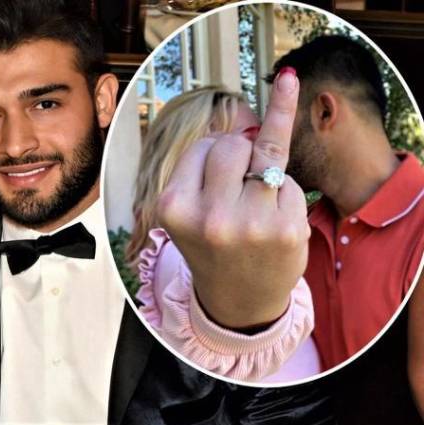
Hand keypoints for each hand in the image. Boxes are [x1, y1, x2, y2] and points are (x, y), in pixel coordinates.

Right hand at [157, 69, 308, 328]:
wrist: (238, 302)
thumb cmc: (213, 245)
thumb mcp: (190, 208)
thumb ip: (211, 160)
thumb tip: (284, 82)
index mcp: (173, 206)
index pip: (203, 145)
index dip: (213, 156)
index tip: (215, 179)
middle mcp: (208, 215)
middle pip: (232, 144)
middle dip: (239, 156)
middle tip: (236, 191)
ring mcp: (249, 223)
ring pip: (264, 155)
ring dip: (262, 171)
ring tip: (255, 204)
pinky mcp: (285, 229)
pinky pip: (290, 183)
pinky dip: (286, 195)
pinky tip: (278, 217)